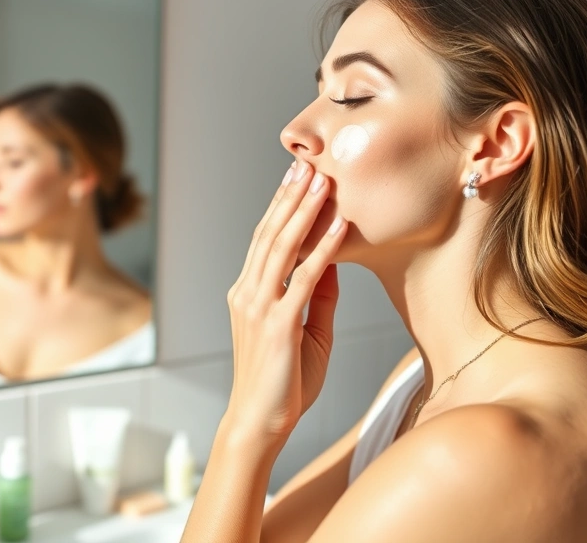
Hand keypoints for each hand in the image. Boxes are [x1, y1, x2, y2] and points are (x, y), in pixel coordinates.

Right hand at [225, 160, 346, 441]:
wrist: (260, 422)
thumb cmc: (283, 383)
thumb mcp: (307, 333)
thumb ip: (317, 297)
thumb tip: (332, 263)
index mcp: (248, 293)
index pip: (265, 240)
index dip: (282, 207)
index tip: (298, 179)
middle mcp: (248, 293)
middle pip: (270, 234)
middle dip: (292, 197)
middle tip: (309, 164)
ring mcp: (259, 307)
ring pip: (282, 247)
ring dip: (305, 211)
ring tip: (323, 182)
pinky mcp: (278, 325)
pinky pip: (304, 278)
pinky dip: (323, 249)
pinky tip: (338, 227)